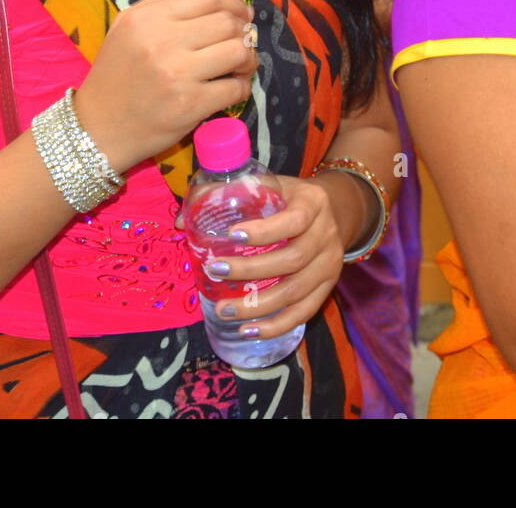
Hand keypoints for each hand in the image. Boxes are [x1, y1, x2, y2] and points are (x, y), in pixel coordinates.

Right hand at [73, 0, 258, 170]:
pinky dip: (241, 87)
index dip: (233, 3)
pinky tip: (232, 88)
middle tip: (243, 40)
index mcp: (147, 18)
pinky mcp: (190, 105)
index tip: (241, 15)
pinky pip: (234, 88)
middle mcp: (162, 42)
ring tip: (242, 64)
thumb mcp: (128, 26)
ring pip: (238, 52)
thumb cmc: (115, 74)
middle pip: (227, 23)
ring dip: (249, 58)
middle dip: (244, 31)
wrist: (98, 127)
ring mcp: (177, 74)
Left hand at [177, 175, 348, 340]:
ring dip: (258, 305)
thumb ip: (228, 195)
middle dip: (251, 270)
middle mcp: (327, 234)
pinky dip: (276, 325)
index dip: (265, 231)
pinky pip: (305, 312)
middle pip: (293, 259)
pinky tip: (249, 330)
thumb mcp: (269, 186)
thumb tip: (181, 221)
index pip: (293, 220)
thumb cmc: (290, 198)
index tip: (232, 235)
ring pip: (297, 291)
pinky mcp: (329, 286)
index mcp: (313, 203)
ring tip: (224, 310)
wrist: (334, 210)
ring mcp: (331, 263)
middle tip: (215, 272)